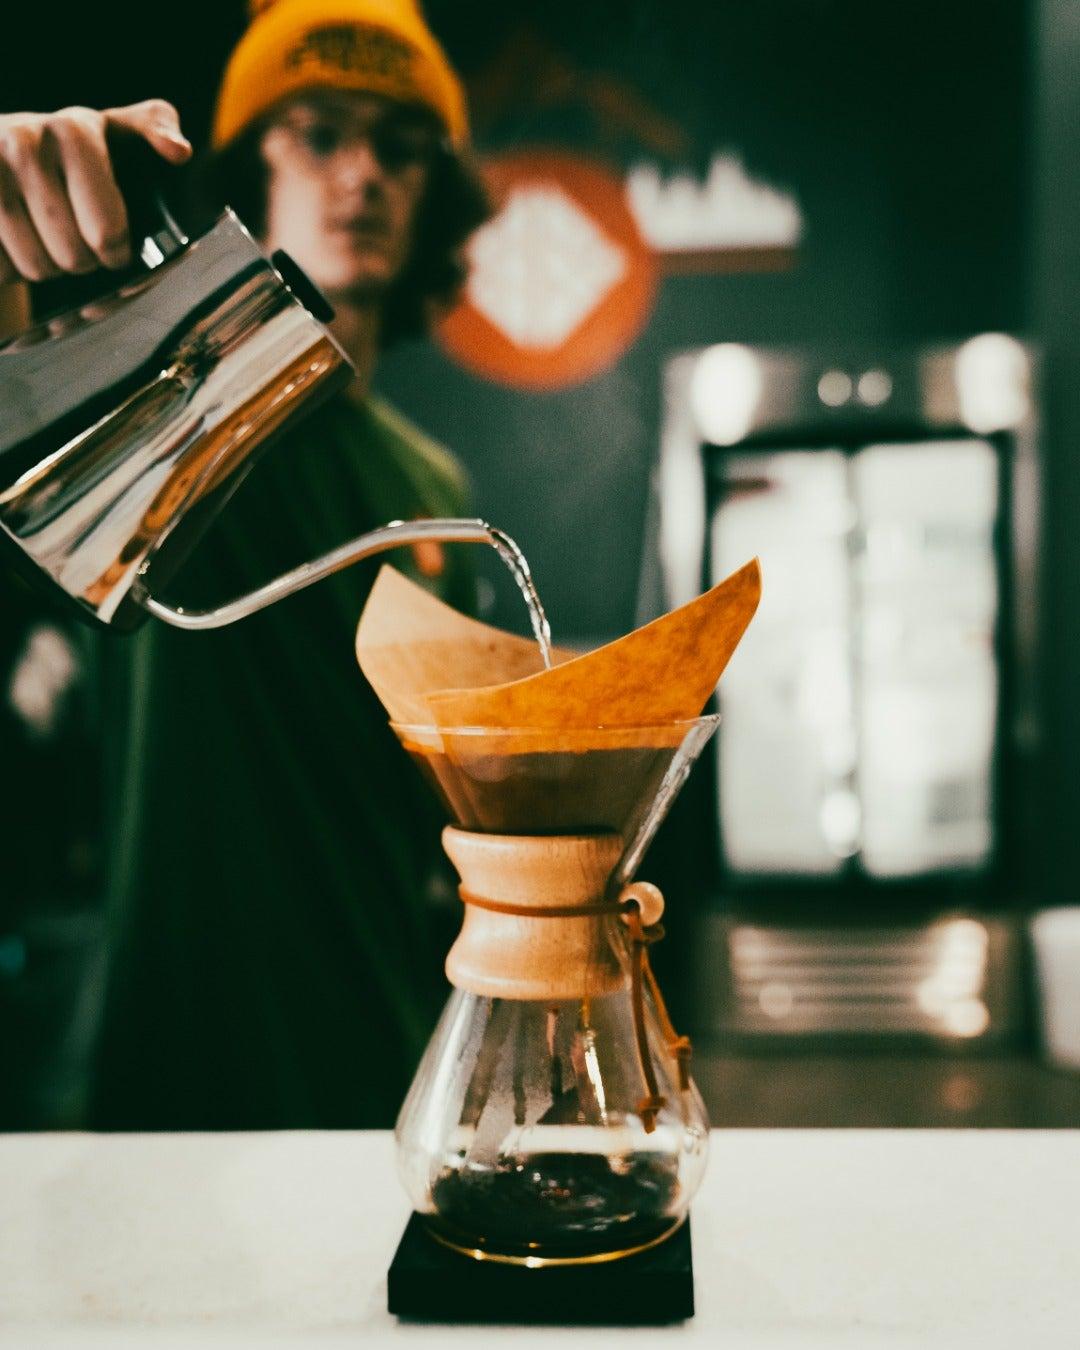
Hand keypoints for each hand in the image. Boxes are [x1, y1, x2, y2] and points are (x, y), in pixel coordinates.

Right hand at [0, 100, 191, 283]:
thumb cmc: (72, 150)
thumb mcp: (116, 130)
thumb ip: (154, 129)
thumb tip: (178, 151)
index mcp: (75, 130)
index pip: (108, 231)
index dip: (115, 253)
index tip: (114, 248)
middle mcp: (25, 142)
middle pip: (72, 257)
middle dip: (78, 261)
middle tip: (73, 242)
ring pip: (35, 267)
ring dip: (42, 267)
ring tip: (42, 239)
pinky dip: (6, 269)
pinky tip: (10, 241)